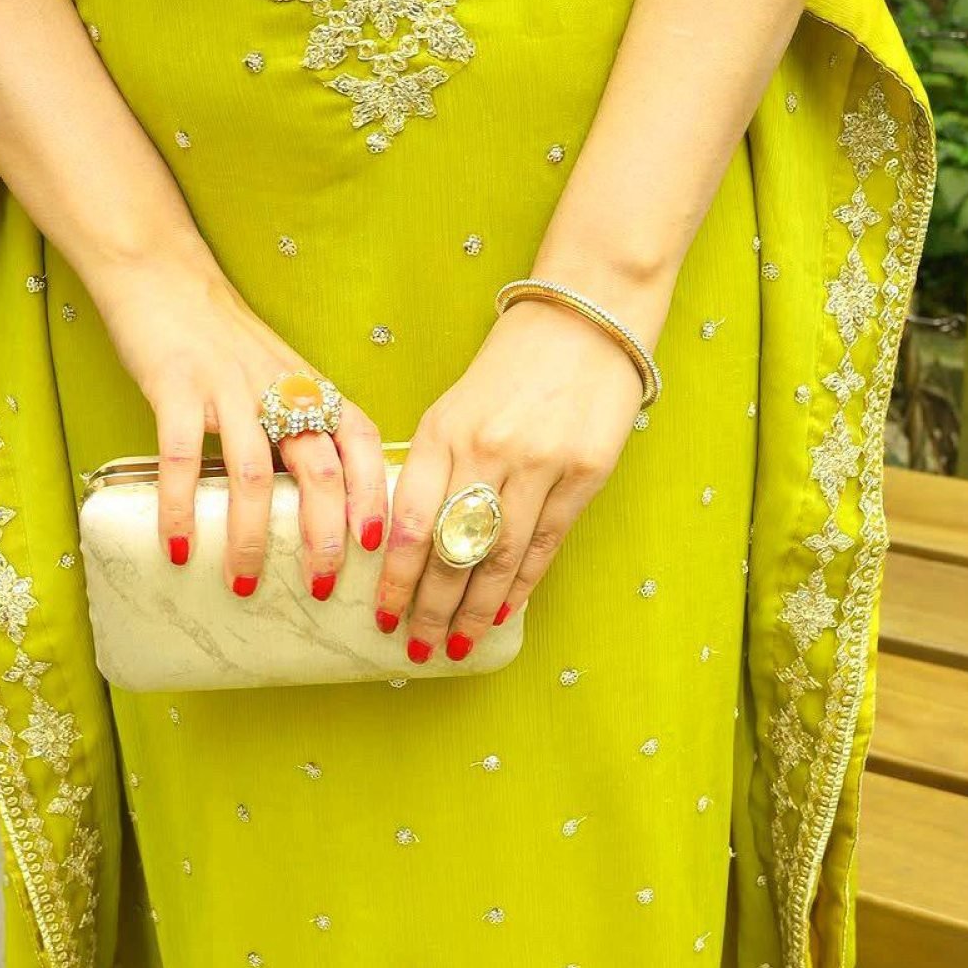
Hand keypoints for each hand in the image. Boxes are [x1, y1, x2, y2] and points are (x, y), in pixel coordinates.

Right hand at [93, 241, 386, 595]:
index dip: (376, 494)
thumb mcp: (279, 374)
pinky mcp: (176, 385)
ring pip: (254, 473)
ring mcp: (229, 386)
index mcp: (311, 387)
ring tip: (245, 583)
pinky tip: (178, 546)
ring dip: (253, 537)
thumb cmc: (223, 337)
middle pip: (320, 468)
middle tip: (319, 587)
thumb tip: (320, 499)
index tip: (378, 545)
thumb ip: (302, 422)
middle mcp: (280, 387)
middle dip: (324, 536)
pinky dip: (180, 507)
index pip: (363, 443)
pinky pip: (180, 456)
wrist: (162, 274)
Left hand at [373, 297, 655, 659]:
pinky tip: (503, 612)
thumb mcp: (454, 407)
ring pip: (499, 556)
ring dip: (474, 609)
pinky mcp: (585, 473)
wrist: (584, 320)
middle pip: (451, 550)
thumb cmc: (510, 368)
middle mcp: (487, 451)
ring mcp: (540, 464)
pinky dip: (521, 584)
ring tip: (456, 644)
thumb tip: (414, 544)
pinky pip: (546, 543)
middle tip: (415, 646)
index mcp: (443, 432)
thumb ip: (434, 468)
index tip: (382, 613)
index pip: (409, 522)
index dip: (395, 577)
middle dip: (429, 607)